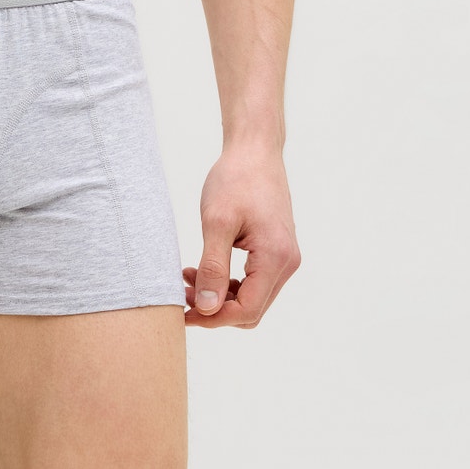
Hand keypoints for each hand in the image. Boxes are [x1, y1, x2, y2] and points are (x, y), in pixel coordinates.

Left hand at [183, 142, 300, 327]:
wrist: (254, 150)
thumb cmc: (235, 179)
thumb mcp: (217, 222)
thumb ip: (213, 268)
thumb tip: (207, 308)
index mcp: (275, 257)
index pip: (248, 310)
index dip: (214, 318)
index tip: (184, 313)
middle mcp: (286, 262)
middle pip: (252, 309)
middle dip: (216, 308)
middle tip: (183, 294)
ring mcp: (284, 257)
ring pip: (253, 297)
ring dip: (221, 295)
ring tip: (188, 278)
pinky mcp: (276, 250)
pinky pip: (254, 280)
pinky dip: (229, 282)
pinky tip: (203, 268)